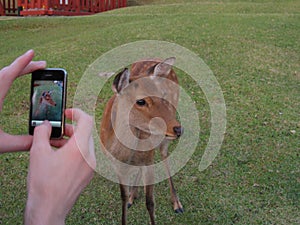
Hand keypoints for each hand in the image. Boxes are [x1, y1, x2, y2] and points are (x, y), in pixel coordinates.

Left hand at [0, 50, 45, 152]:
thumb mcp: (1, 144)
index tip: (32, 53)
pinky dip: (7, 77)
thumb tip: (41, 139)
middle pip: (6, 73)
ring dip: (16, 71)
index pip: (8, 75)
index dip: (22, 63)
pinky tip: (11, 82)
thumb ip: (23, 142)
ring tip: (30, 71)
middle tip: (42, 65)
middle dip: (25, 66)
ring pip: (0, 77)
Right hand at [25, 108, 95, 224]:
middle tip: (57, 132)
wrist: (49, 209)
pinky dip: (75, 151)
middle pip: (86, 133)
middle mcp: (90, 156)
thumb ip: (42, 132)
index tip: (67, 113)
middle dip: (71, 129)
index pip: (87, 120)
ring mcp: (92, 167)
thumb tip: (46, 125)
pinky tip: (61, 158)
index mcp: (80, 149)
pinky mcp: (89, 174)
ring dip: (72, 141)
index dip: (77, 112)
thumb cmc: (43, 184)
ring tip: (55, 146)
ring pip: (85, 145)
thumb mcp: (38, 153)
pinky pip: (85, 156)